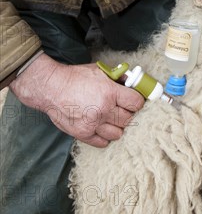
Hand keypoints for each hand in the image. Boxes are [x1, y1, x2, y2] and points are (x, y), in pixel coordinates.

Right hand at [10, 53, 143, 146]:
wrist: (51, 88)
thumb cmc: (75, 77)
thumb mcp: (99, 71)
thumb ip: (117, 77)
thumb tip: (132, 81)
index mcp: (109, 92)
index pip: (136, 103)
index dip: (137, 101)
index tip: (134, 100)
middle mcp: (103, 110)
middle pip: (129, 119)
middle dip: (128, 113)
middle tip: (123, 108)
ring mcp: (93, 124)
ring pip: (118, 133)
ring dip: (117, 126)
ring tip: (111, 118)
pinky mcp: (83, 134)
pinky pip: (103, 142)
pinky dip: (105, 136)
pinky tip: (102, 126)